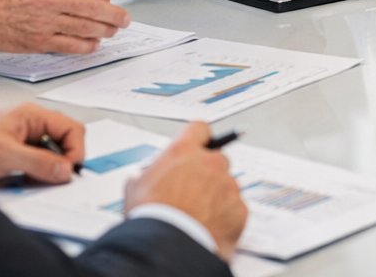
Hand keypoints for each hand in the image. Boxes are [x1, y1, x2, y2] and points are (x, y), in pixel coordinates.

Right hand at [0, 0, 134, 53]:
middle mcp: (46, 0)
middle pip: (91, 7)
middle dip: (114, 14)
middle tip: (125, 17)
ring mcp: (42, 23)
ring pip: (84, 28)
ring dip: (105, 30)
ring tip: (113, 29)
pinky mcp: (37, 42)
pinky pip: (70, 46)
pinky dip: (87, 46)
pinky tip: (94, 42)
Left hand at [0, 102, 83, 183]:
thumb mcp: (5, 155)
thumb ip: (38, 162)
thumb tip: (66, 170)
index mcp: (34, 116)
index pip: (72, 130)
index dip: (75, 151)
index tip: (68, 172)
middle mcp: (32, 126)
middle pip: (65, 143)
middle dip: (61, 164)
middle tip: (51, 179)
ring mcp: (25, 140)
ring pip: (52, 157)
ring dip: (46, 172)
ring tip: (31, 180)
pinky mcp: (17, 155)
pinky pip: (38, 166)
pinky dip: (35, 177)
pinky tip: (21, 182)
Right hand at [126, 122, 247, 260]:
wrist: (168, 246)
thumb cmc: (150, 216)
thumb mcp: (135, 187)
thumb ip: (146, 175)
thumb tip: (141, 179)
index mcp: (184, 151)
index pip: (199, 129)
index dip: (197, 138)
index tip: (196, 146)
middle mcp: (211, 163)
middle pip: (216, 159)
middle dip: (207, 173)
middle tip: (192, 192)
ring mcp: (229, 185)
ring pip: (227, 185)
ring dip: (216, 196)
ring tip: (197, 216)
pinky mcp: (240, 209)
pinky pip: (235, 209)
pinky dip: (225, 217)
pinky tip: (208, 228)